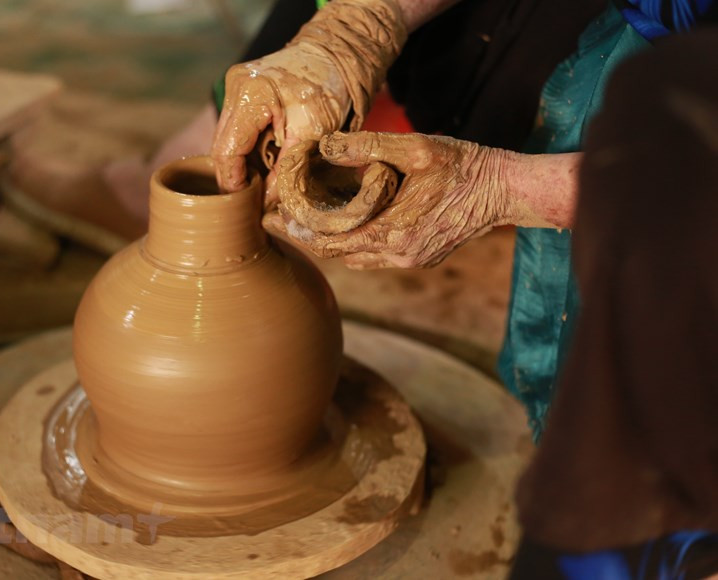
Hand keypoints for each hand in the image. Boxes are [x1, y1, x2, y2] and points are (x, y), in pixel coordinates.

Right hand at [212, 44, 351, 196]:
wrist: (335, 53)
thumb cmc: (329, 87)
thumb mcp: (312, 132)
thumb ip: (286, 169)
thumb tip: (265, 204)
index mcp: (250, 93)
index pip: (228, 151)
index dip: (234, 182)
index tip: (247, 202)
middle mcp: (235, 87)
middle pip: (222, 146)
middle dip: (237, 175)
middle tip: (255, 197)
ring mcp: (234, 87)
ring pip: (227, 140)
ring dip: (243, 163)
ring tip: (264, 178)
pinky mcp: (241, 91)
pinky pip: (237, 129)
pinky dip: (249, 149)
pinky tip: (265, 158)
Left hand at [264, 131, 518, 268]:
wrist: (504, 191)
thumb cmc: (463, 166)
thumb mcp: (416, 148)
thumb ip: (369, 147)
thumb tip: (325, 145)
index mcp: (394, 232)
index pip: (330, 242)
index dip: (297, 233)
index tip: (270, 220)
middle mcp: (398, 254)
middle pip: (338, 255)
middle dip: (307, 239)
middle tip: (278, 221)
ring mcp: (410, 259)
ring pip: (355, 258)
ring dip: (331, 243)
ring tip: (304, 222)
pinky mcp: (419, 257)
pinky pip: (375, 256)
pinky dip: (354, 243)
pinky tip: (344, 224)